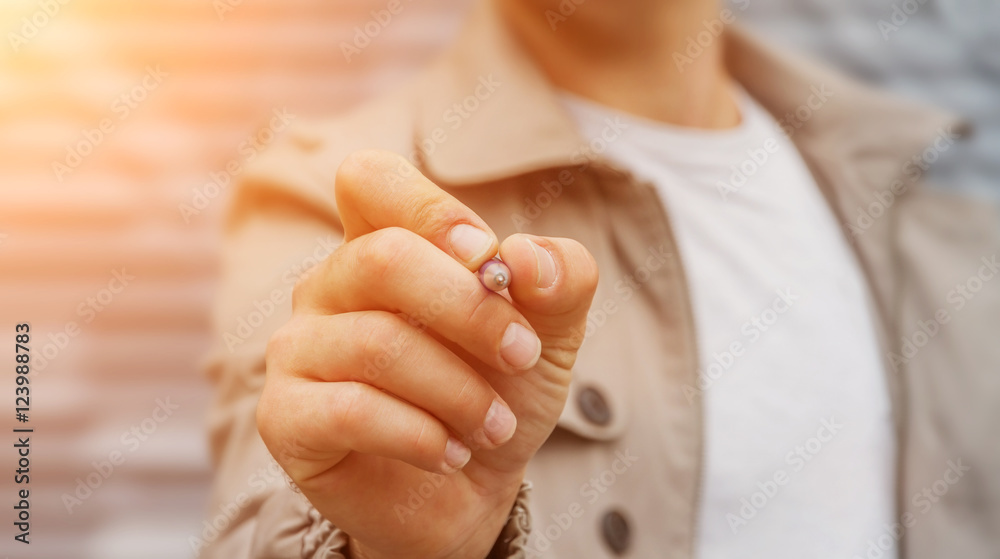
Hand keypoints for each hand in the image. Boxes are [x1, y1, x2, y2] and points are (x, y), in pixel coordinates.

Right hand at [256, 150, 598, 558]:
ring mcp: (298, 349)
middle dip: (471, 311)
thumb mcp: (548, 332)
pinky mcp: (285, 416)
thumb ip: (558, 279)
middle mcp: (329, 285)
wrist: (472, 487)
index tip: (490, 263)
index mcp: (382, 243)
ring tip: (496, 426)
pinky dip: (422, 436)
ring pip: (377, 344)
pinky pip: (350, 410)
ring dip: (460, 391)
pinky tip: (452, 453)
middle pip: (383, 258)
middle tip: (521, 356)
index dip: (433, 211)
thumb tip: (526, 258)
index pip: (368, 179)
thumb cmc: (498, 390)